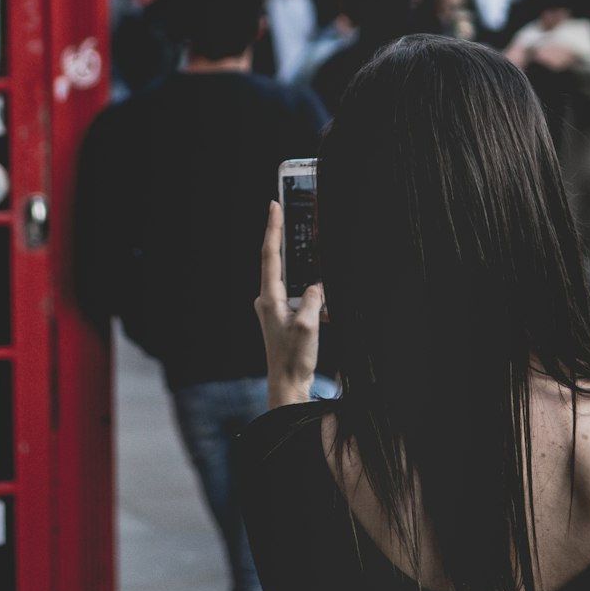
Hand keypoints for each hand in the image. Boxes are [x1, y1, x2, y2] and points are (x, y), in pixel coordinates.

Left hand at [255, 200, 322, 408]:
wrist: (286, 385)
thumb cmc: (294, 359)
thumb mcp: (309, 327)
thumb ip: (314, 299)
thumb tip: (317, 285)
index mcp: (269, 298)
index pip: (270, 255)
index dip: (272, 228)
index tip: (274, 205)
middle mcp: (267, 299)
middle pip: (276, 262)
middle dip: (286, 240)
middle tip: (292, 214)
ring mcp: (273, 308)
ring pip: (290, 279)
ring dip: (302, 273)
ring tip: (314, 264)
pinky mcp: (282, 316)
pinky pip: (296, 295)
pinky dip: (309, 293)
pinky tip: (322, 301)